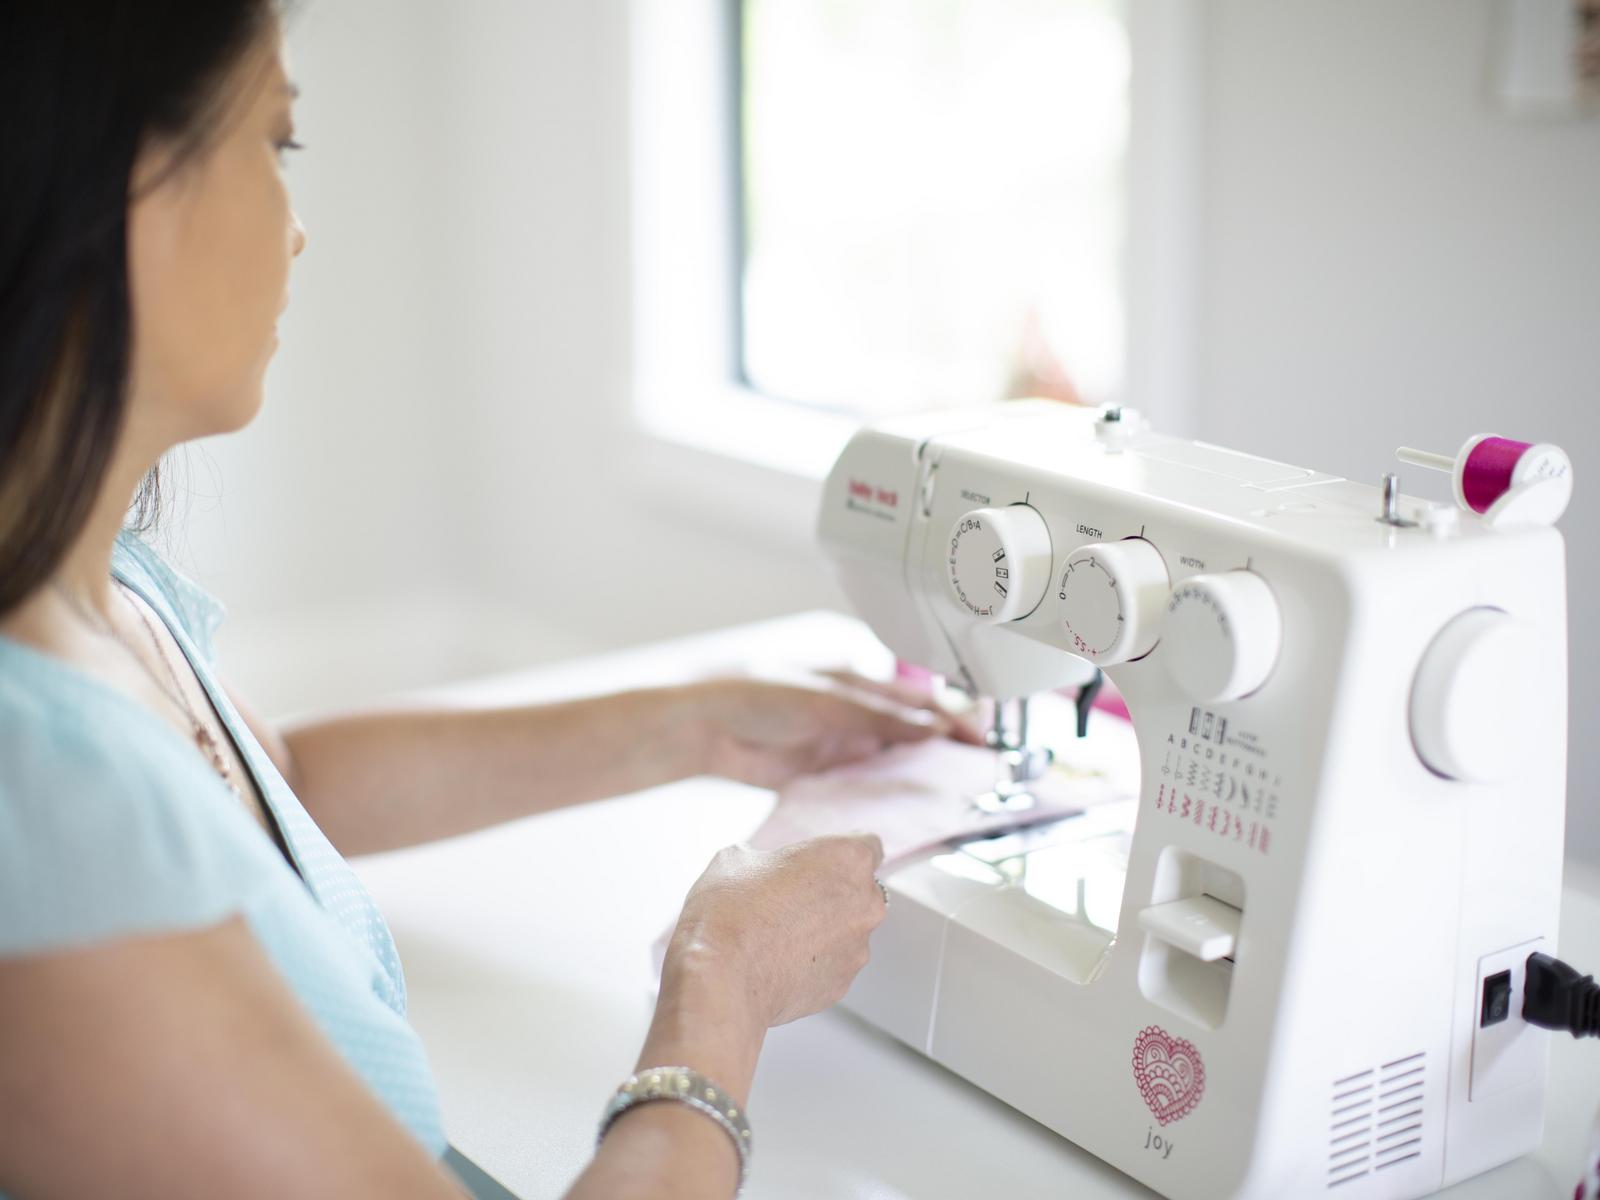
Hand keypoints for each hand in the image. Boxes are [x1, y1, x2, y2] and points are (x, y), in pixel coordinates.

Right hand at [665, 833, 886, 1028]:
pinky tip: (777, 962)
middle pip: (859, 892)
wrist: (720, 980)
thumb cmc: (730, 912)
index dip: (838, 853)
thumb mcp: (736, 859)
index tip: (818, 862)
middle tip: (788, 898)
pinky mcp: (841, 986)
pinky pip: (831, 966)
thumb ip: (764, 858)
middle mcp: (865, 904)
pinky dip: (812, 963)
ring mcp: (857, 950)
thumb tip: (758, 869)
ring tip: (776, 936)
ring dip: (821, 930)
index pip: (867, 846)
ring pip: (846, 932)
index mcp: (849, 860)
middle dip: (831, 893)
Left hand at [690, 669, 983, 789]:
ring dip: (920, 778)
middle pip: (914, 735)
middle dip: (946, 752)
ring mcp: (842, 748)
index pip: (920, 701)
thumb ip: (879, 718)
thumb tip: (932, 726)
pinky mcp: (825, 777)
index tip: (982, 739)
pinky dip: (886, 799)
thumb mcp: (826, 702)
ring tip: (953, 797)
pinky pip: (864, 789)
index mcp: (860, 683)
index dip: (954, 718)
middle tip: (979, 774)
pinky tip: (905, 812)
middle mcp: (856, 715)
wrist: (705, 728)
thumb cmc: (756, 694)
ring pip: (893, 764)